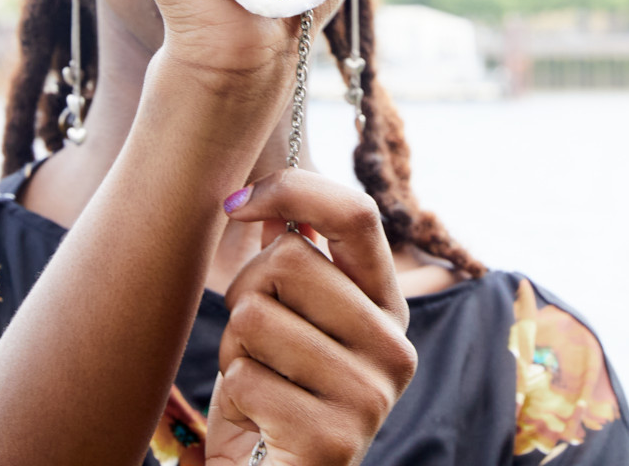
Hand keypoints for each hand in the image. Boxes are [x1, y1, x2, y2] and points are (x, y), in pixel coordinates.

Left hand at [210, 173, 417, 464]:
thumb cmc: (274, 395)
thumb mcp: (286, 318)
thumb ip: (291, 260)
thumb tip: (262, 196)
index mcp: (388, 308)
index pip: (357, 216)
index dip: (292, 190)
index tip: (236, 202)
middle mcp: (394, 347)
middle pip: (290, 260)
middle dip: (245, 293)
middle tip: (252, 342)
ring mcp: (371, 395)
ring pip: (255, 317)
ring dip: (234, 351)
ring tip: (259, 384)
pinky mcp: (335, 438)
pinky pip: (245, 377)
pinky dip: (234, 399)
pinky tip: (259, 424)